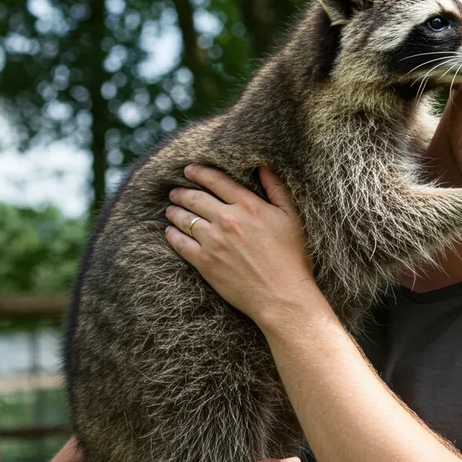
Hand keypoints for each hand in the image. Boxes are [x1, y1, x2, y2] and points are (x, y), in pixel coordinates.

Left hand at [165, 164, 320, 327]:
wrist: (282, 296)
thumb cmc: (291, 258)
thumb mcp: (291, 217)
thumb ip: (276, 189)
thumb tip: (263, 166)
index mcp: (248, 206)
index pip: (217, 181)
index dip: (200, 172)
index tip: (189, 170)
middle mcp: (227, 220)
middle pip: (195, 198)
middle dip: (181, 192)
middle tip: (174, 191)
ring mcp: (213, 241)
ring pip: (185, 219)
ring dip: (175, 212)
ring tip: (170, 210)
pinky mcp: (205, 263)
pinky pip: (180, 244)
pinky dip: (172, 235)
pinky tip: (169, 233)